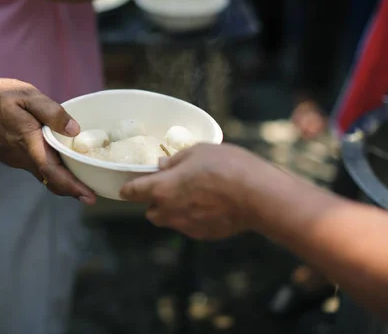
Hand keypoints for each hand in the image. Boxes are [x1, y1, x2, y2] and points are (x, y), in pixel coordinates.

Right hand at [0, 78, 95, 203]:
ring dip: (63, 181)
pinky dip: (52, 171)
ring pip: (44, 175)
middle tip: (94, 195)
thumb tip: (74, 131)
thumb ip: (52, 112)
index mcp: (29, 143)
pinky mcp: (13, 156)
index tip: (89, 197)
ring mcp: (16, 159)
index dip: (72, 186)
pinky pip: (36, 167)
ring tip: (84, 181)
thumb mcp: (27, 96)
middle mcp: (23, 157)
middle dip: (73, 189)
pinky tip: (63, 163)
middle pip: (52, 179)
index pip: (53, 172)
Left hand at [120, 143, 256, 239]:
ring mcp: (186, 226)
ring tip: (194, 195)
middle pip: (151, 211)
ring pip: (170, 220)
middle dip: (156, 201)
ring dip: (174, 210)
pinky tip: (210, 205)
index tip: (130, 185)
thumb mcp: (198, 151)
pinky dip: (193, 217)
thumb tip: (163, 166)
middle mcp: (169, 211)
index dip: (129, 187)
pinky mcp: (203, 234)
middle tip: (172, 186)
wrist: (257, 195)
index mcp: (162, 189)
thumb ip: (175, 160)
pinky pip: (189, 226)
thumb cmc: (226, 167)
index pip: (132, 192)